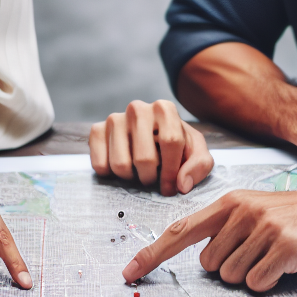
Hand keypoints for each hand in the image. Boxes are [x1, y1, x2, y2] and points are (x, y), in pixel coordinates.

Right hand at [89, 100, 214, 194]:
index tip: (170, 188)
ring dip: (132, 177)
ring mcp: (115, 118)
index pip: (170, 141)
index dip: (171, 171)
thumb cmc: (175, 145)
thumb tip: (181, 184)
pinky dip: (111, 175)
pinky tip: (123, 167)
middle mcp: (138, 109)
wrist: (149, 136)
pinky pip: (100, 165)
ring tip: (138, 171)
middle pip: (144, 158)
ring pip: (120, 164)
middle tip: (153, 178)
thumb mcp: (195, 151)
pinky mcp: (97, 130)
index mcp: (165, 109)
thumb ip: (199, 165)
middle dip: (151, 177)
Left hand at [122, 187, 296, 291]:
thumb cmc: (296, 215)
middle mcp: (242, 212)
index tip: (130, 271)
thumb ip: (224, 228)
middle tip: (259, 251)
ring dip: (252, 274)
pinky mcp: (283, 247)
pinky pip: (257, 281)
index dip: (152, 254)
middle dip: (231, 266)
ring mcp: (263, 229)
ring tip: (274, 255)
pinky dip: (269, 280)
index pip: (181, 231)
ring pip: (232, 276)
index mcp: (229, 203)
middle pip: (210, 265)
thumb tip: (202, 259)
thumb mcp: (254, 210)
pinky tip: (286, 262)